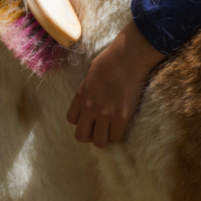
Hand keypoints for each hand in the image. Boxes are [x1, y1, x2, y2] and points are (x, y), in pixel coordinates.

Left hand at [67, 20, 166, 146]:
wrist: (128, 58)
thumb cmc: (111, 60)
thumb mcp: (90, 74)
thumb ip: (88, 88)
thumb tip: (92, 93)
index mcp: (80, 96)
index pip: (71, 120)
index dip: (81, 121)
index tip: (91, 118)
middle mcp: (90, 108)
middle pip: (81, 136)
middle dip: (90, 135)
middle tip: (100, 129)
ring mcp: (105, 114)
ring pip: (99, 142)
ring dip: (105, 138)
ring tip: (112, 129)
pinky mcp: (121, 118)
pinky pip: (116, 137)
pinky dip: (119, 135)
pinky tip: (122, 126)